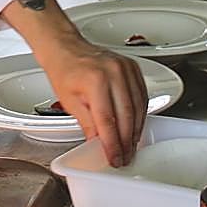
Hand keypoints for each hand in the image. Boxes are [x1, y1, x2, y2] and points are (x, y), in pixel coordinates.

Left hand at [43, 35, 146, 166]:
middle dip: (127, 141)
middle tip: (125, 156)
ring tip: (131, 145)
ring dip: (136, 130)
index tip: (115, 158)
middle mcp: (113, 73)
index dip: (113, 144)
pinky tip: (136, 126)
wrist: (66, 49)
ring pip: (138, 107)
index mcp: (95, 81)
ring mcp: (125, 68)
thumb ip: (88, 124)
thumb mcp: (69, 102)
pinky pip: (142, 95)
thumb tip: (99, 144)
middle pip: (126, 115)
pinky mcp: (132, 68)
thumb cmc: (64, 71)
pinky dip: (140, 113)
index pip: (108, 121)